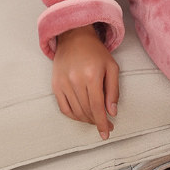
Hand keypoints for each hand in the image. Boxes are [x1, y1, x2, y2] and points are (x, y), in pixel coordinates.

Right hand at [52, 25, 119, 139]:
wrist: (74, 37)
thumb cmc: (96, 52)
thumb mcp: (111, 67)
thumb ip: (113, 90)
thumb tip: (112, 112)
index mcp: (92, 75)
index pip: (97, 106)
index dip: (102, 122)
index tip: (107, 132)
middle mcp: (75, 81)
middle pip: (87, 111)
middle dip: (97, 121)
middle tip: (106, 125)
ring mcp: (63, 83)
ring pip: (75, 111)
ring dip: (86, 120)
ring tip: (95, 119)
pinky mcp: (55, 85)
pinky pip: (63, 108)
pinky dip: (73, 115)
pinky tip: (82, 116)